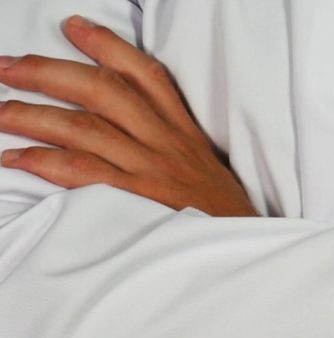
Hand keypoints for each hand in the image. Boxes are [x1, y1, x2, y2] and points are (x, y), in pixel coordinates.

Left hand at [0, 15, 256, 216]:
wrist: (242, 247)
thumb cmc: (222, 214)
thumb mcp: (208, 168)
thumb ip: (174, 145)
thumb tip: (132, 132)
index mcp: (184, 132)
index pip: (146, 75)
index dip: (107, 46)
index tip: (73, 27)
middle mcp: (165, 142)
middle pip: (103, 91)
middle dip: (49, 73)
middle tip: (7, 68)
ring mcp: (150, 170)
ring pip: (83, 127)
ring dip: (32, 115)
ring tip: (0, 112)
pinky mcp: (137, 200)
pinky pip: (82, 172)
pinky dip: (43, 162)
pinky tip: (15, 159)